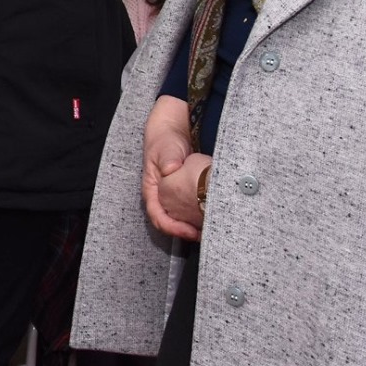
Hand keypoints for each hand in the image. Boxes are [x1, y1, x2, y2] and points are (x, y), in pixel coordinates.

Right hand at [141, 94, 202, 240]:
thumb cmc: (165, 140)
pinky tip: (213, 217)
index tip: (189, 231)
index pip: (158, 216)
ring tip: (211, 230)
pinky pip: (190, 211)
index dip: (173, 228)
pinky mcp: (185, 194)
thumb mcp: (164, 148)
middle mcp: (162, 197)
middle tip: (205, 235)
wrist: (173, 130)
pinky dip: (200, 217)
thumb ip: (167, 159)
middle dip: (186, 233)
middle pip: (171, 223)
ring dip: (194, 227)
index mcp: (152, 190)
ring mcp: (173, 197)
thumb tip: (171, 170)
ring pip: (181, 219)